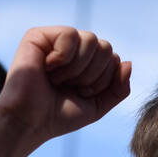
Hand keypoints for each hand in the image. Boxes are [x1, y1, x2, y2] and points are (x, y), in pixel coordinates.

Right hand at [0, 27, 130, 146]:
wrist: (30, 122)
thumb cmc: (59, 115)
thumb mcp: (98, 106)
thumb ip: (118, 88)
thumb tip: (127, 62)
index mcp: (85, 62)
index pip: (113, 58)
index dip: (102, 80)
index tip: (80, 93)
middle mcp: (72, 48)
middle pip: (105, 47)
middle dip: (92, 75)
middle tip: (69, 86)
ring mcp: (55, 40)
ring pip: (91, 39)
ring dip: (78, 68)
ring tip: (57, 79)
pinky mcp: (38, 35)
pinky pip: (70, 35)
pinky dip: (63, 58)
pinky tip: (47, 68)